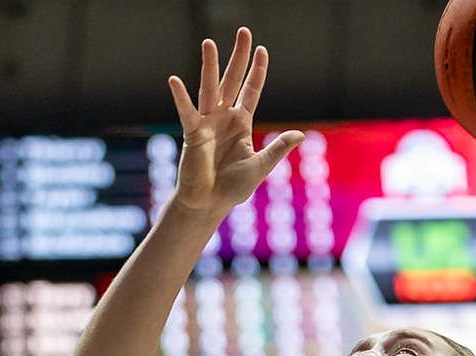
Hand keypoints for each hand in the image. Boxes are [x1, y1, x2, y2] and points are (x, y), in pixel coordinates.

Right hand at [166, 29, 303, 216]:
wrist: (209, 204)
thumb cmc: (233, 188)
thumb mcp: (261, 167)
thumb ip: (278, 149)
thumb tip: (300, 135)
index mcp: (241, 123)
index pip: (251, 90)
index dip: (257, 71)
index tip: (262, 50)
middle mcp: (224, 117)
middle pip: (232, 80)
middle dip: (237, 56)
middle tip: (243, 31)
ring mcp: (207, 123)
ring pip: (210, 88)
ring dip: (210, 66)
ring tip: (209, 43)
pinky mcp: (193, 133)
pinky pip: (187, 112)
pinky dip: (181, 97)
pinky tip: (175, 81)